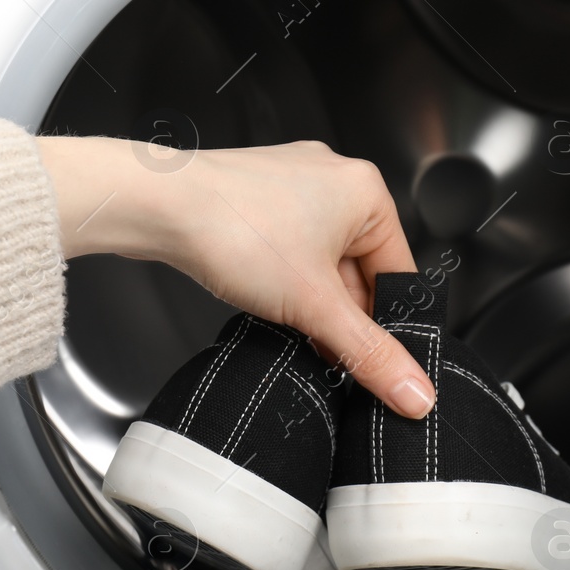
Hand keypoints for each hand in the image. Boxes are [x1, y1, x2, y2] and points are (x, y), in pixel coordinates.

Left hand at [38, 136, 436, 417]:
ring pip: (321, 262)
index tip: (370, 359)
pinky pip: (289, 247)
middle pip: (359, 271)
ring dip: (308, 300)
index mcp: (367, 191)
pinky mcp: (258, 196)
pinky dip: (282, 279)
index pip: (398, 274)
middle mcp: (334, 178)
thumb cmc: (233, 230)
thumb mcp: (315, 307)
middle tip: (318, 342)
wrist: (156, 206)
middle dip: (338, 313)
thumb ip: (369, 354)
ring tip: (283, 315)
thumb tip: (413, 392)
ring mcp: (293, 184)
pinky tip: (262, 296)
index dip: (384, 324)